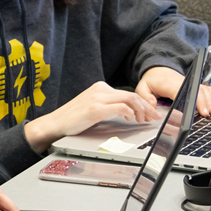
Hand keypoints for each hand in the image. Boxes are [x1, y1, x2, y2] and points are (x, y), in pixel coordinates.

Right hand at [24, 81, 161, 151]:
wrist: (55, 123)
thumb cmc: (72, 119)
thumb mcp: (92, 107)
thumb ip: (108, 105)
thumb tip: (127, 112)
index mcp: (100, 88)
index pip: (127, 93)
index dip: (142, 103)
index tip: (150, 112)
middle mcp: (100, 89)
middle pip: (132, 95)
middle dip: (147, 107)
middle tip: (154, 117)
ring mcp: (98, 98)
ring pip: (130, 99)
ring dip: (141, 110)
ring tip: (144, 120)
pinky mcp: (96, 108)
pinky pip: (120, 108)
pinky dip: (130, 113)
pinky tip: (130, 119)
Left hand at [135, 66, 210, 116]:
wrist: (158, 70)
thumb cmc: (151, 80)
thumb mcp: (142, 87)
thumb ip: (145, 97)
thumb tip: (152, 105)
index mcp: (168, 84)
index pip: (180, 91)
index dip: (189, 99)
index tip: (194, 109)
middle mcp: (181, 82)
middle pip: (196, 90)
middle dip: (203, 102)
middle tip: (205, 113)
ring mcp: (189, 83)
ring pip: (203, 89)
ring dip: (209, 100)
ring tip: (210, 111)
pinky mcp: (193, 85)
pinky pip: (205, 89)